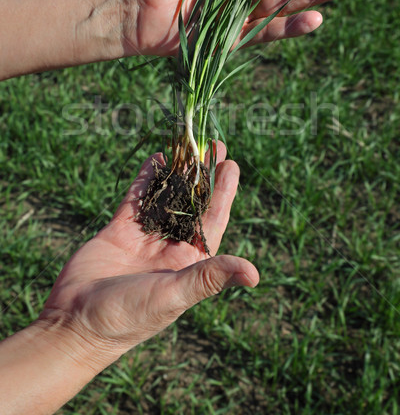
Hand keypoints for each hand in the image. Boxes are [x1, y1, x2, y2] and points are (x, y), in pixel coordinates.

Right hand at [39, 144, 256, 369]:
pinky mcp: (118, 231)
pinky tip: (155, 158)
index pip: (213, 220)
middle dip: (203, 175)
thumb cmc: (128, 317)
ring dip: (176, 173)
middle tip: (214, 144)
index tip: (232, 164)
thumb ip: (209, 278)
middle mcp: (169, 248)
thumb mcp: (173, 296)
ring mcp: (144, 238)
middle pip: (192, 204)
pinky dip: (145, 179)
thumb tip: (255, 274)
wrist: (75, 325)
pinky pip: (136, 200)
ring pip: (165, 198)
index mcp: (188, 263)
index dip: (224, 192)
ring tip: (187, 145)